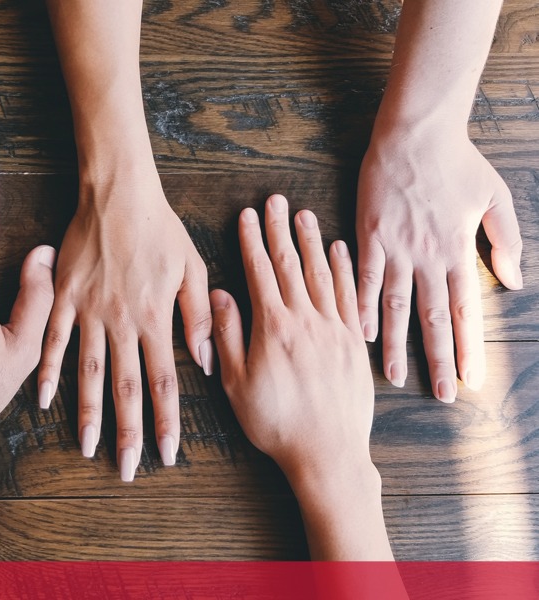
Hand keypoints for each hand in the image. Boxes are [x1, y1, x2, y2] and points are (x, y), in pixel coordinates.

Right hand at [37, 167, 212, 480]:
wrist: (117, 193)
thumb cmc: (160, 228)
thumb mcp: (192, 268)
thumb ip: (198, 316)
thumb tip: (206, 362)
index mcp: (155, 318)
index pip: (164, 382)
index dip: (166, 421)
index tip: (167, 454)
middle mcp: (122, 322)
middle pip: (126, 387)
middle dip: (128, 432)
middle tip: (127, 468)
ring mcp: (89, 311)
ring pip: (88, 372)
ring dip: (88, 413)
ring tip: (87, 447)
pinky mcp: (64, 297)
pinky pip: (53, 340)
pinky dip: (47, 371)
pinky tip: (43, 399)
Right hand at [212, 196, 389, 560]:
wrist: (328, 453)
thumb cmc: (275, 423)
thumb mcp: (236, 383)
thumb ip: (227, 335)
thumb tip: (219, 295)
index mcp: (273, 328)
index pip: (260, 272)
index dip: (252, 241)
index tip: (248, 215)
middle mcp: (306, 320)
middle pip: (291, 265)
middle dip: (280, 230)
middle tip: (276, 200)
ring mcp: (334, 329)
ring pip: (322, 274)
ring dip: (312, 242)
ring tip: (304, 215)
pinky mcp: (354, 343)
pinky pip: (350, 296)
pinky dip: (344, 270)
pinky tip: (339, 251)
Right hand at [356, 128, 522, 400]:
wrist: (415, 134)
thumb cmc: (457, 162)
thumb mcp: (496, 197)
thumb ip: (505, 241)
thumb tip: (513, 282)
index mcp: (458, 251)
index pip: (465, 310)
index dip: (469, 347)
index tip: (472, 380)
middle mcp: (428, 257)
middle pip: (432, 318)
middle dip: (438, 359)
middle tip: (441, 394)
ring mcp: (396, 248)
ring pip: (396, 305)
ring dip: (396, 344)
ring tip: (394, 377)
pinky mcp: (369, 236)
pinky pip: (365, 278)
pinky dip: (363, 306)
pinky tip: (361, 332)